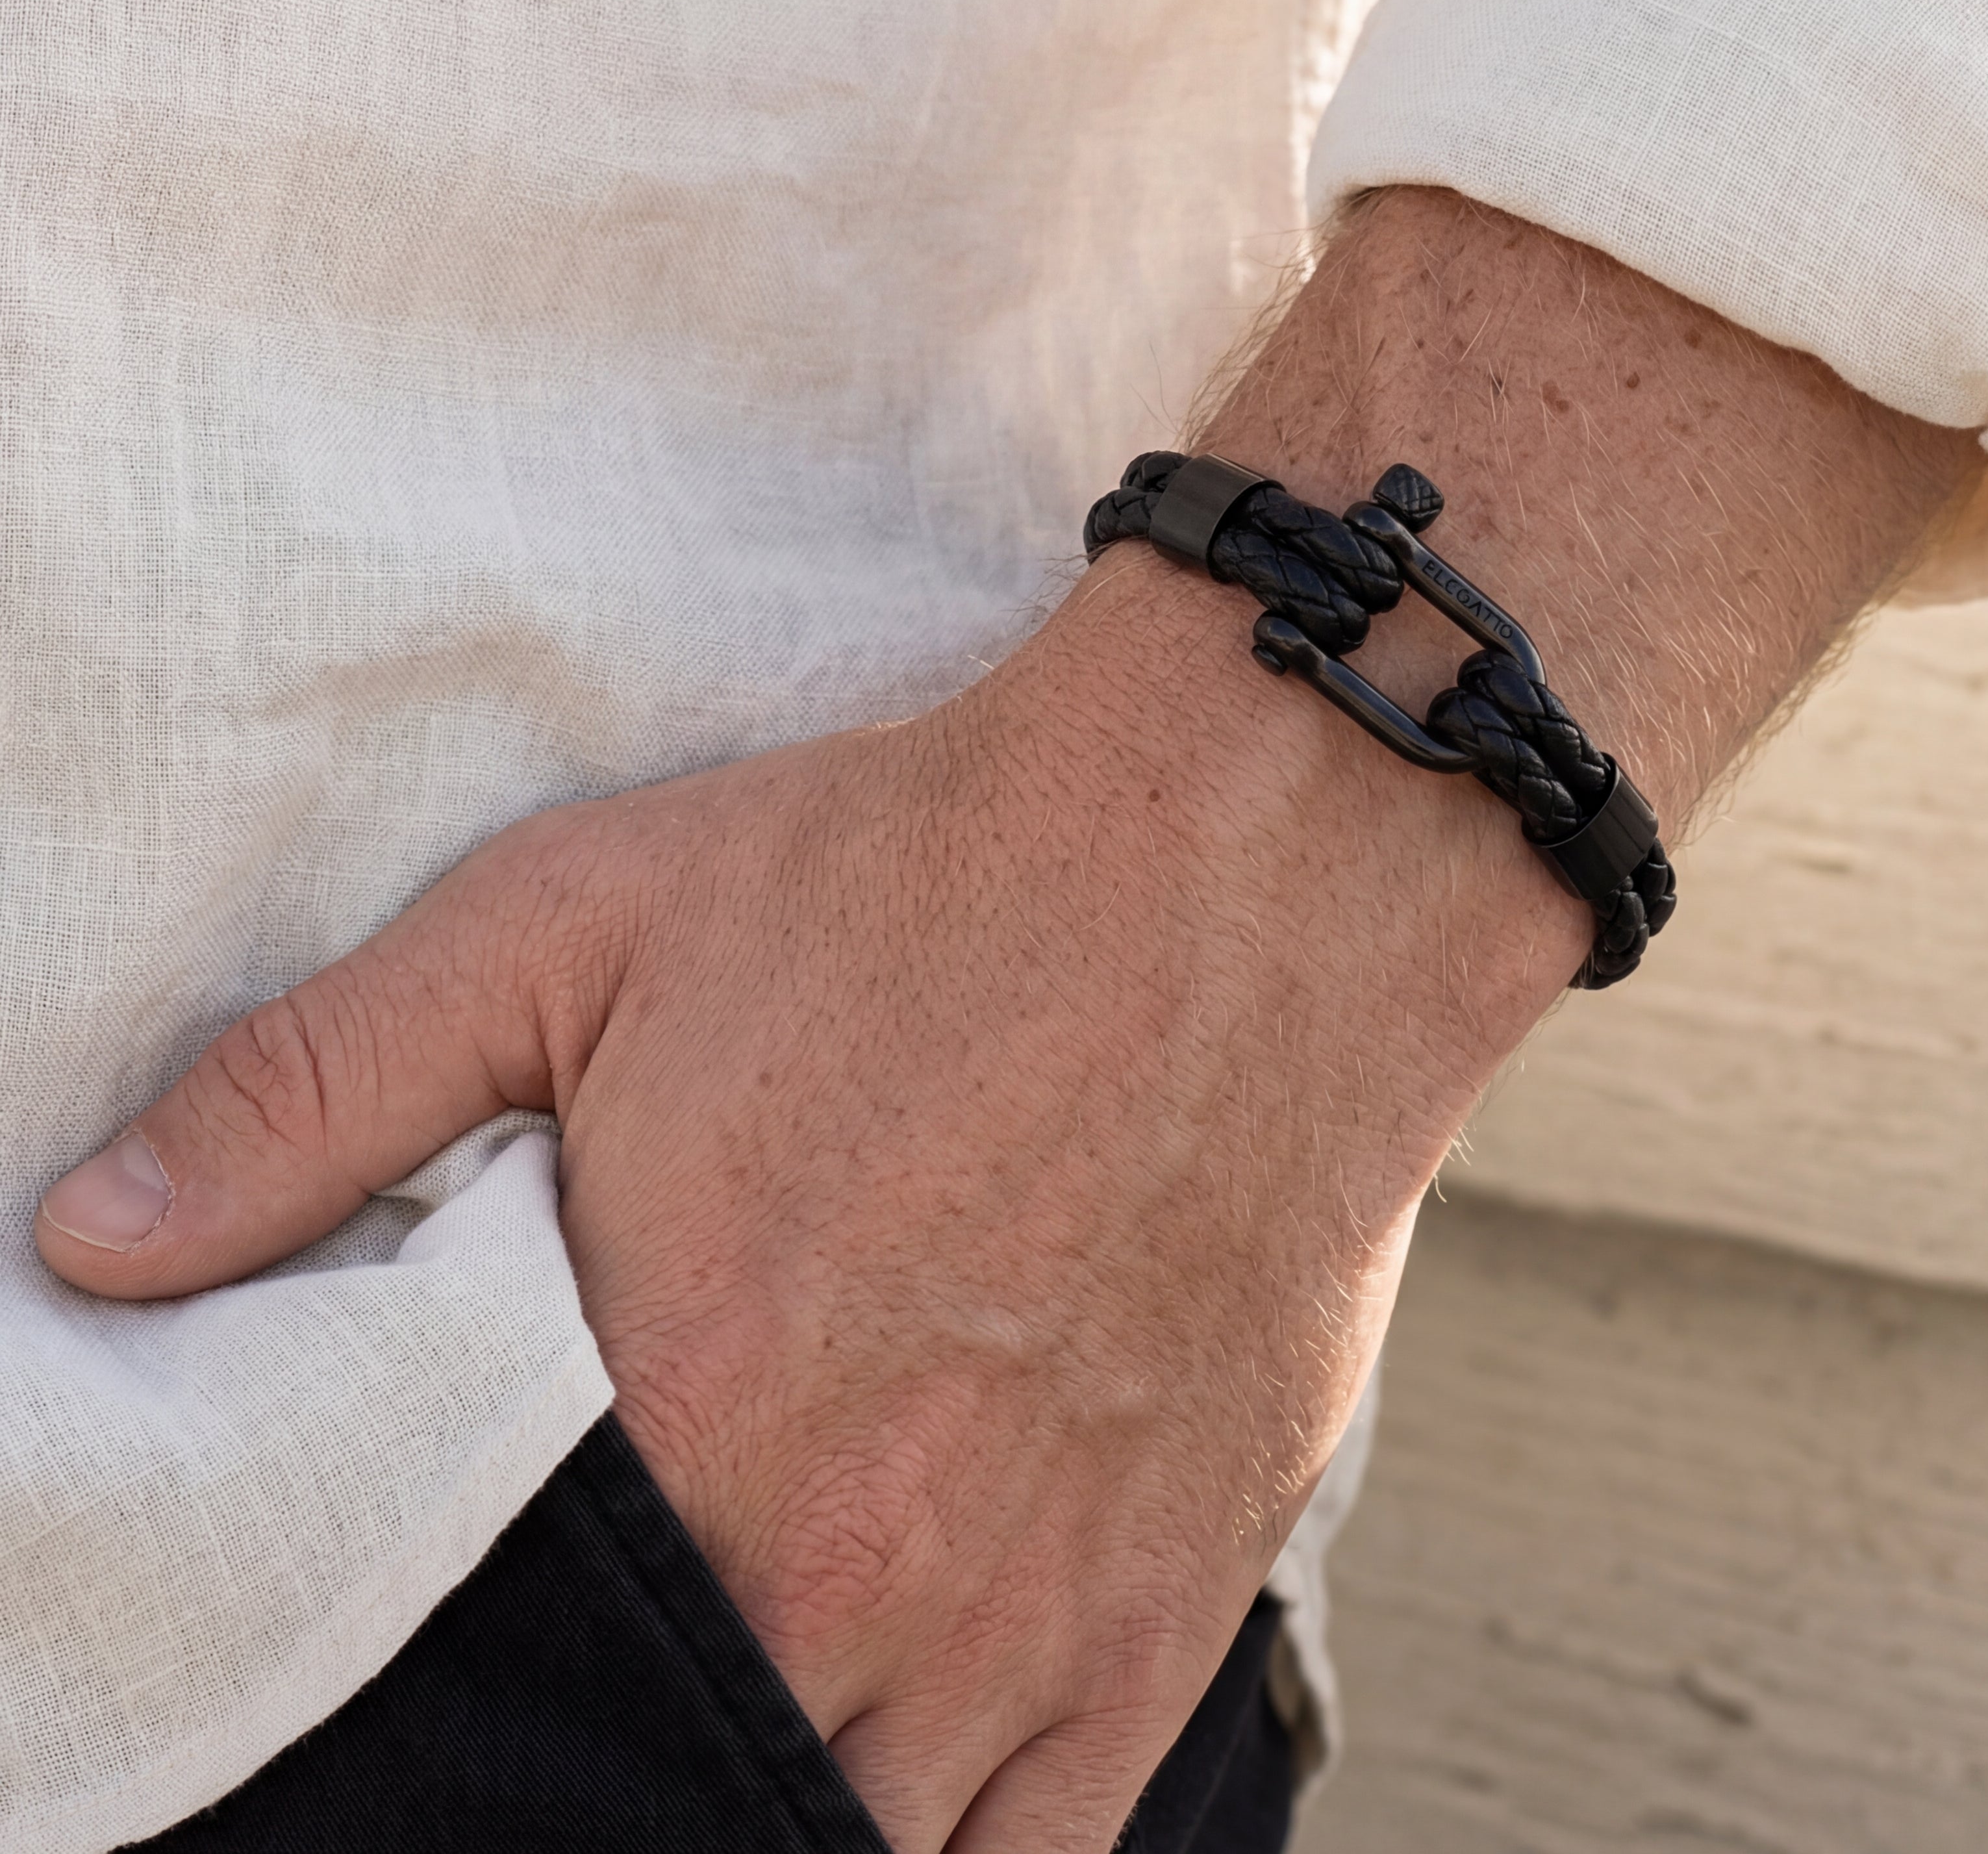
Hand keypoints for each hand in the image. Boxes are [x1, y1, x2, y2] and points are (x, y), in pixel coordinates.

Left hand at [34, 536, 1572, 1847]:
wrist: (1247, 856)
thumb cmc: (920, 876)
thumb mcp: (578, 920)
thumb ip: (321, 1093)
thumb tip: (90, 1246)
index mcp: (677, 1421)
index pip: (489, 1674)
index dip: (450, 1699)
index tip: (452, 1667)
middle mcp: (843, 1565)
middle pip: (665, 1772)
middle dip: (605, 1750)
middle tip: (584, 1699)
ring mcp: (1021, 1612)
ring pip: (842, 1839)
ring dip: (769, 1803)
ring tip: (727, 1722)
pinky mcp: (1166, 1603)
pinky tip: (881, 1802)